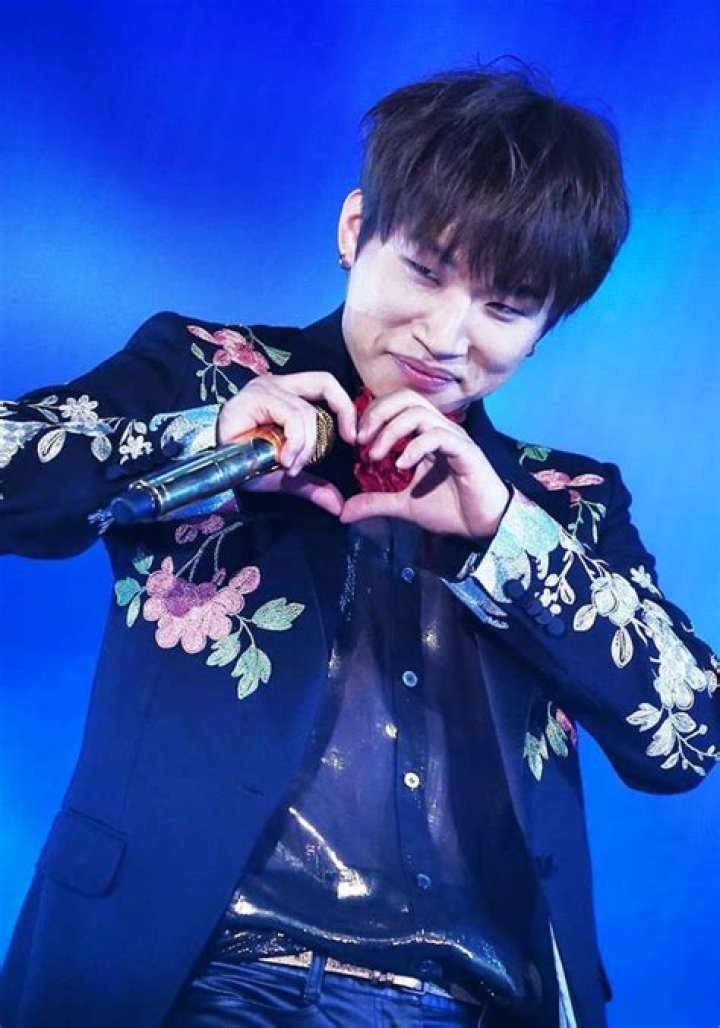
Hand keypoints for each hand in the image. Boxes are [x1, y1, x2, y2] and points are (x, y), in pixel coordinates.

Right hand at [217, 372, 356, 515]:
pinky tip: (283, 458)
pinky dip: (295, 441)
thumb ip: (313, 485)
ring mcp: (264, 388)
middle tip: (346, 441)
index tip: (353, 437)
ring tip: (291, 465)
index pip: (326, 385)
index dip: (346, 406)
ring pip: (306, 411)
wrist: (214, 469)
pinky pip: (290, 416)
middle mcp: (278, 384)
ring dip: (306, 445)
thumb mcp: (286, 475)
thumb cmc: (244, 466)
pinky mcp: (253, 397)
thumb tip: (339, 506)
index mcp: (288, 394)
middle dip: (343, 413)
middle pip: (324, 383)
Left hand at [339, 390, 508, 537]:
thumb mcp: (404, 505)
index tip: (355, 439)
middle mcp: (440, 429)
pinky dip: (416, 447)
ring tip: (376, 455)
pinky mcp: (466, 452)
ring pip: (420, 413)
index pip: (396, 403)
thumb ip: (375, 503)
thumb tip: (342, 512)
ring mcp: (454, 438)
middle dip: (378, 413)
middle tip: (360, 440)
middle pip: (406, 397)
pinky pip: (439, 436)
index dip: (372, 414)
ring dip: (392, 430)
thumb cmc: (451, 509)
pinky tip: (402, 466)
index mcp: (425, 433)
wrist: (486, 526)